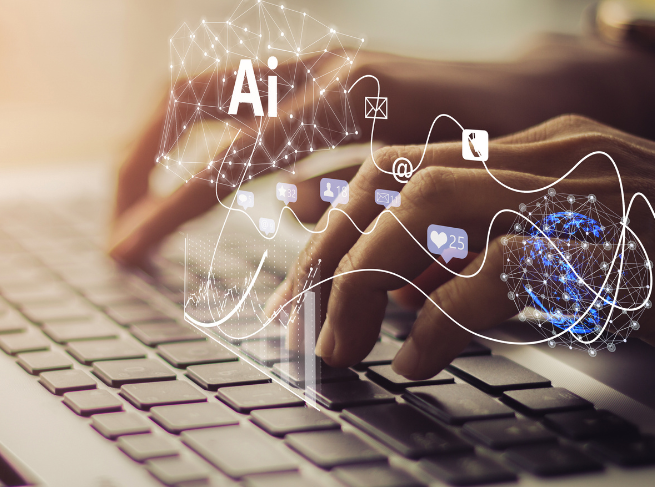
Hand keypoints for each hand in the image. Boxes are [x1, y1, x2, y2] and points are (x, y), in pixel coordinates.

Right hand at [109, 35, 654, 264]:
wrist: (539, 90)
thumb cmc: (504, 148)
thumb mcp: (440, 189)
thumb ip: (357, 206)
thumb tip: (282, 212)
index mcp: (347, 101)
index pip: (225, 158)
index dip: (167, 209)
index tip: (124, 253)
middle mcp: (318, 69)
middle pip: (186, 100)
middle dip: (135, 164)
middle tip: (115, 227)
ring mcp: (311, 65)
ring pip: (200, 93)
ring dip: (155, 150)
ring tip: (134, 211)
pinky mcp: (312, 76)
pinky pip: (233, 106)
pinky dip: (197, 147)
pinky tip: (191, 192)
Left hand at [266, 115, 654, 380]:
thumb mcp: (560, 257)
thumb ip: (478, 257)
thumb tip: (391, 290)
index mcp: (534, 154)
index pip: (402, 165)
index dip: (333, 218)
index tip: (294, 279)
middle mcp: (550, 158)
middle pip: (397, 182)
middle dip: (332, 256)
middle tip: (300, 329)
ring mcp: (583, 195)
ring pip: (428, 209)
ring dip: (367, 281)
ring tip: (342, 348)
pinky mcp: (616, 249)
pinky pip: (498, 270)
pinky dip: (440, 319)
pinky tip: (415, 363)